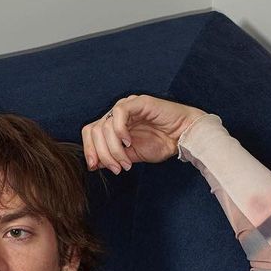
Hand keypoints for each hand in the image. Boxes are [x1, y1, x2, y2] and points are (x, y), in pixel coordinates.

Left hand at [81, 93, 207, 171]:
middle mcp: (117, 115)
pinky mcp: (138, 102)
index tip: (94, 167)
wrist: (182, 137)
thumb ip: (112, 157)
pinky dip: (120, 131)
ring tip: (126, 162)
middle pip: (94, 131)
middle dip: (102, 154)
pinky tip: (129, 142)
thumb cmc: (160, 144)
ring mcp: (127, 106)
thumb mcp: (130, 156)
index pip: (90, 133)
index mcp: (113, 126)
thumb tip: (94, 164)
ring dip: (114, 150)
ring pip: (105, 126)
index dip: (89, 150)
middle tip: (116, 168)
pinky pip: (119, 113)